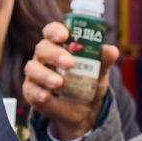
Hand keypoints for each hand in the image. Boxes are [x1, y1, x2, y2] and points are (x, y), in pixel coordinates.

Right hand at [20, 21, 116, 138]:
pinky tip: (46, 96)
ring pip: (32, 68)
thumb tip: (111, 50)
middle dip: (55, 54)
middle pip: (42, 48)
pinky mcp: (32, 91)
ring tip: (60, 83)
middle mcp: (44, 56)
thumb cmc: (89, 81)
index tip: (64, 35)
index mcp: (59, 45)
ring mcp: (36, 74)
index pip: (51, 31)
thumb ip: (104, 60)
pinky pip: (30, 90)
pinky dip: (38, 92)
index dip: (55, 30)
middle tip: (70, 63)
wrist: (85, 109)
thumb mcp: (100, 71)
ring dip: (45, 74)